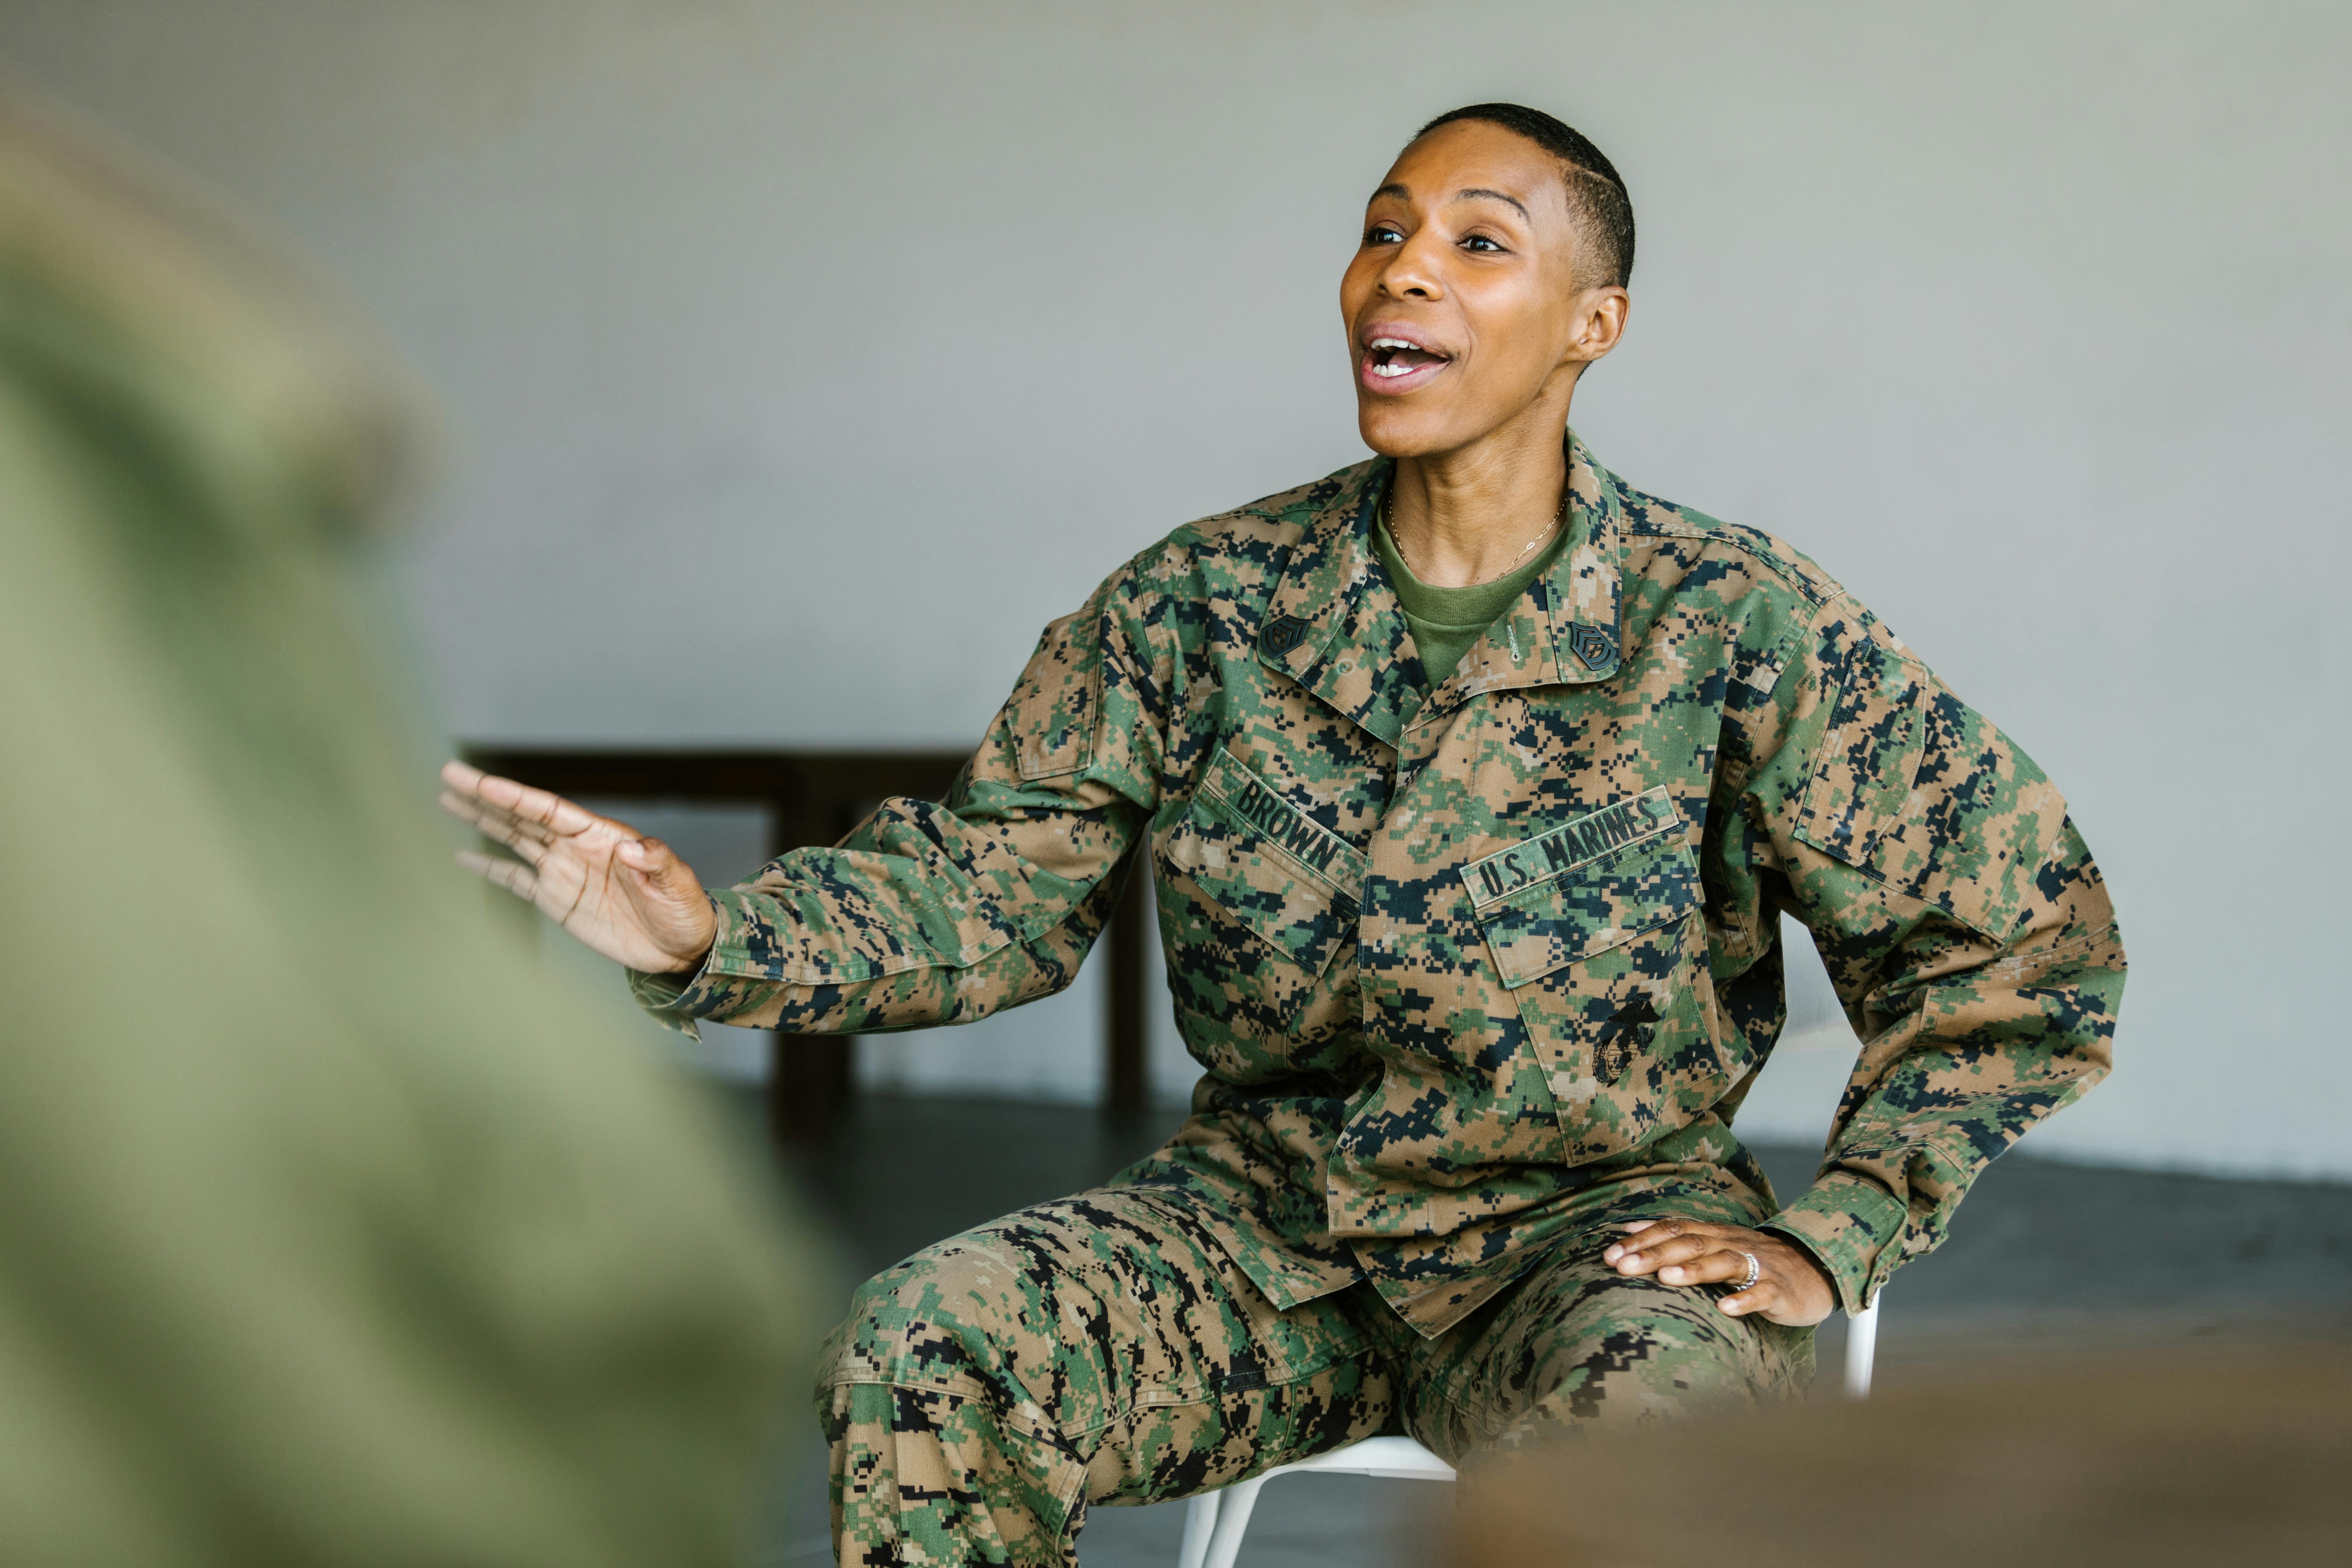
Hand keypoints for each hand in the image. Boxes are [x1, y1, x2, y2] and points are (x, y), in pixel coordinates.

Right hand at [438, 761, 716, 974]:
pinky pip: (516, 879)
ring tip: (448, 800)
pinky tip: (463, 857)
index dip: (517, 797)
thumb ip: (656, 862)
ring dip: (482, 820)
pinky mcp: (557, 901)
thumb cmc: (684, 909)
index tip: (485, 784)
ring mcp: (564, 873)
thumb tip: (632, 848)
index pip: (551, 811)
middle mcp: (576, 849)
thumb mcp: (677, 883)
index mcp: (602, 837)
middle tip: (449, 775)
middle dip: (486, 797)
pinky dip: (490, 868)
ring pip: (514, 839)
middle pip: (524, 816)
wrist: (682, 946)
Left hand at [1602, 1218, 1836, 1326]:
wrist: (1816, 1268)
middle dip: (1654, 1254)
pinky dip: (1743, 1300)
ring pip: (1723, 1262)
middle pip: (1690, 1243)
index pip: (1673, 1229)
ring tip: (1665, 1279)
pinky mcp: (1779, 1290)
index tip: (1609, 1253)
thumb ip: (1676, 1238)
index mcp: (1715, 1234)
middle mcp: (1732, 1244)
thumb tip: (1627, 1231)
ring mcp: (1757, 1266)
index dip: (1642, 1239)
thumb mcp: (1716, 1244)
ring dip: (1693, 1270)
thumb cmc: (1756, 1261)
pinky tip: (1725, 1309)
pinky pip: (1761, 1293)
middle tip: (1621, 1266)